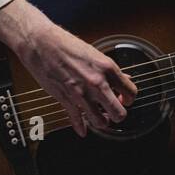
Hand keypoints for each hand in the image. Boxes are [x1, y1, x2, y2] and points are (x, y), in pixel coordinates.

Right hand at [0, 0, 137, 136]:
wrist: (42, 43)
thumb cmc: (67, 45)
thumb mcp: (95, 54)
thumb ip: (111, 70)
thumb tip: (125, 79)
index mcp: (108, 68)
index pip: (131, 92)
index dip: (130, 99)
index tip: (125, 99)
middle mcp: (97, 82)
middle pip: (119, 113)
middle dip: (119, 115)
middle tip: (115, 111)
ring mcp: (81, 93)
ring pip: (100, 122)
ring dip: (102, 122)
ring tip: (101, 118)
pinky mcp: (65, 99)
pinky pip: (77, 120)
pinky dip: (81, 128)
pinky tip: (83, 130)